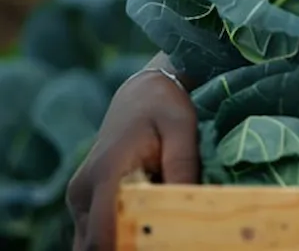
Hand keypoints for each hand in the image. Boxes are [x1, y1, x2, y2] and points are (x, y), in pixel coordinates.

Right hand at [67, 67, 199, 250]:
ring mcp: (80, 198)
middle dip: (125, 250)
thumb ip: (182, 168)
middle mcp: (83, 191)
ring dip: (122, 245)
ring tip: (160, 236)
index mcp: (106, 174)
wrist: (141, 94)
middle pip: (94, 245)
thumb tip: (189, 204)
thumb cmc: (164, 108)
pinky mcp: (85, 202)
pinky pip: (96, 232)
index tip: (158, 248)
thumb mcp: (182, 131)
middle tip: (166, 240)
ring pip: (93, 242)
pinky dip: (118, 238)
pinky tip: (150, 230)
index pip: (103, 233)